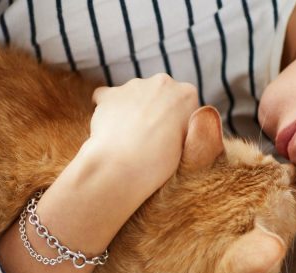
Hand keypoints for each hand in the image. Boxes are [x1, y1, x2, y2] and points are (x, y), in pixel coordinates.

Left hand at [85, 74, 198, 193]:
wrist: (122, 167)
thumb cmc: (158, 163)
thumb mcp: (185, 144)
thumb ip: (182, 127)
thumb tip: (174, 124)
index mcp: (187, 94)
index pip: (183, 104)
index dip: (176, 122)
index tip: (170, 139)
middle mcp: (162, 82)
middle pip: (159, 95)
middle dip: (154, 111)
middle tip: (149, 139)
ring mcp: (134, 86)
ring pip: (134, 96)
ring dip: (132, 111)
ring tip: (128, 139)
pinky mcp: (109, 94)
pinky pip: (108, 97)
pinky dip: (108, 110)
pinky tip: (110, 129)